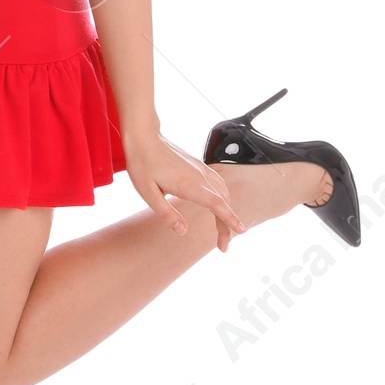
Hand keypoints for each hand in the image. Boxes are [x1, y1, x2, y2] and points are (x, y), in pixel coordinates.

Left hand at [124, 127, 242, 250]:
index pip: (216, 203)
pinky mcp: (198, 165)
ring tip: (222, 230)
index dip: (230, 218)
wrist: (143, 137)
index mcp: (188, 184)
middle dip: (227, 224)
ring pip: (223, 192)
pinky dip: (223, 198)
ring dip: (226, 211)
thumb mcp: (147, 193)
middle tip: (223, 247)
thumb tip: (183, 231)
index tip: (241, 230)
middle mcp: (199, 176)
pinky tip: (220, 205)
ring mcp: (200, 169)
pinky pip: (218, 183)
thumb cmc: (142, 165)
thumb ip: (167, 214)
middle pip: (223, 202)